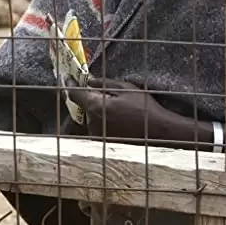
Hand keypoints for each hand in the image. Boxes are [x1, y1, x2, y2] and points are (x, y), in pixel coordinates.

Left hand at [66, 78, 183, 143]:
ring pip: (92, 119)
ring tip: (122, 113)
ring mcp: (97, 136)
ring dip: (101, 113)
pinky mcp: (104, 145)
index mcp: (96, 107)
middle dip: (93, 101)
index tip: (67, 79)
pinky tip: (122, 122)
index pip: (75, 94)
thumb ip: (105, 83)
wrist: (159, 134)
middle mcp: (92, 123)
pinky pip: (99, 129)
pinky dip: (106, 124)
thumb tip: (89, 81)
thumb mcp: (127, 89)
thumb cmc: (145, 109)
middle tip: (112, 98)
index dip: (70, 85)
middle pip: (85, 107)